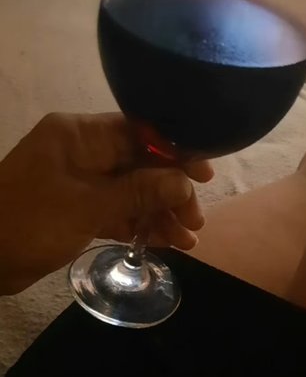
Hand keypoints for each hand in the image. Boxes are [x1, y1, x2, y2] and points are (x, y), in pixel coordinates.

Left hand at [0, 112, 212, 294]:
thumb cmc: (30, 223)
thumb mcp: (89, 206)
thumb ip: (139, 193)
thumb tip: (185, 183)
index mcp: (80, 136)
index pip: (138, 132)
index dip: (175, 151)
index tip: (204, 175)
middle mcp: (83, 153)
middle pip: (140, 165)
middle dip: (171, 192)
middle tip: (195, 220)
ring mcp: (81, 183)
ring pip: (132, 192)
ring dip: (159, 214)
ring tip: (188, 240)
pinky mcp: (79, 210)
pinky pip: (118, 212)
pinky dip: (140, 227)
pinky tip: (166, 243)